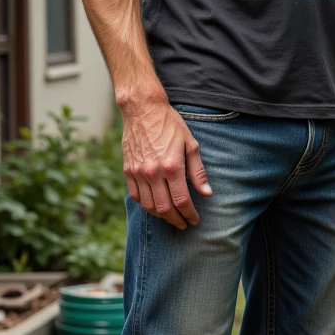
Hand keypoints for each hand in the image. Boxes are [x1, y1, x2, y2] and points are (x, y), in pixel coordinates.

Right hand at [120, 92, 210, 228]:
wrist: (143, 110)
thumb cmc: (170, 125)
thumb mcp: (190, 144)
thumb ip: (198, 171)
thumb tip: (206, 193)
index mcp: (172, 166)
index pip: (182, 200)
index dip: (190, 214)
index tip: (195, 219)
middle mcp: (153, 172)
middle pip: (165, 208)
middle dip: (176, 220)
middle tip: (184, 223)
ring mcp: (138, 172)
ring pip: (149, 206)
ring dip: (161, 215)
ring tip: (171, 216)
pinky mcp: (128, 170)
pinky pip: (136, 196)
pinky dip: (146, 205)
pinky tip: (155, 205)